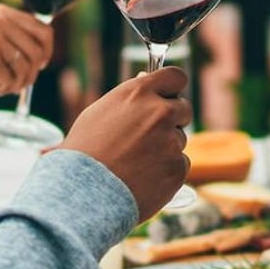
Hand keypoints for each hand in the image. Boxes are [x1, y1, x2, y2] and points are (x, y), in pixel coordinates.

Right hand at [0, 6, 53, 103]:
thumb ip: (12, 36)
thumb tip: (45, 49)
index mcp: (0, 11)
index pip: (44, 30)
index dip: (46, 52)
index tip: (39, 66)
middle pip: (39, 52)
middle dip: (32, 73)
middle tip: (14, 82)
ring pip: (27, 69)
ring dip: (15, 84)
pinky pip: (12, 81)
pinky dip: (2, 90)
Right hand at [62, 68, 192, 218]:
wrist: (84, 192)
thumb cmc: (85, 152)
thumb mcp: (100, 112)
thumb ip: (130, 97)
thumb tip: (145, 80)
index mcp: (139, 93)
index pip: (175, 77)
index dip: (173, 88)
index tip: (169, 96)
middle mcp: (160, 113)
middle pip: (184, 109)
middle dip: (173, 119)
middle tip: (150, 135)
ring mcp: (171, 141)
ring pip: (180, 139)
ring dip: (166, 147)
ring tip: (136, 162)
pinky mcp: (177, 168)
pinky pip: (180, 164)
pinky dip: (167, 171)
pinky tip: (143, 177)